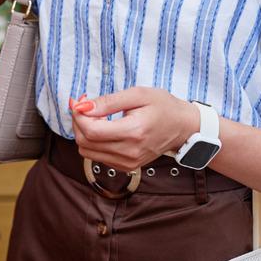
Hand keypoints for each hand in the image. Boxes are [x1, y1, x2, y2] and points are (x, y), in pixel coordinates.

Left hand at [70, 87, 198, 172]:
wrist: (182, 127)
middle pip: (85, 143)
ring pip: (87, 152)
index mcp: (133, 132)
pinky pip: (97, 156)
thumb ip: (108, 101)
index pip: (91, 131)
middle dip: (78, 122)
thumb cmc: (163, 107)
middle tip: (84, 105)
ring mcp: (128, 163)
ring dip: (83, 132)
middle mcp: (129, 152)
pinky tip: (102, 127)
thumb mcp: (138, 94)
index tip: (79, 101)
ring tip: (93, 115)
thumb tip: (83, 107)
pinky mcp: (126, 167)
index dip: (78, 115)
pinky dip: (92, 142)